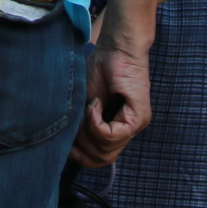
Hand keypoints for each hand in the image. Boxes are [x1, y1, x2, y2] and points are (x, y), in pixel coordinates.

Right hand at [71, 39, 150, 166]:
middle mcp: (127, 131)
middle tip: (75, 126)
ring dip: (88, 131)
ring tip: (86, 108)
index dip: (82, 157)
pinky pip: (111, 135)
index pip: (101, 158)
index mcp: (115, 128)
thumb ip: (80, 125)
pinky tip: (94, 104)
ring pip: (106, 150)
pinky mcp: (138, 118)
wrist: (118, 48)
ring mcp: (135, 126)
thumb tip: (68, 147)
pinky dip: (96, 122)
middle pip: (103, 159)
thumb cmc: (101, 70)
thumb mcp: (84, 103)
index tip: (68, 146)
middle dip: (82, 147)